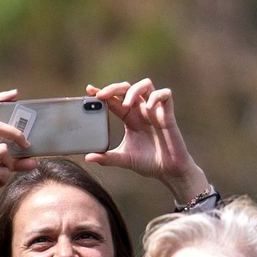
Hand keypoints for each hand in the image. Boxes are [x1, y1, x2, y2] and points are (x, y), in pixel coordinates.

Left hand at [83, 78, 209, 203]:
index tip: (89, 90)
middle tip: (102, 95)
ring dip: (134, 90)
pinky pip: (165, 94)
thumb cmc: (148, 163)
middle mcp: (141, 111)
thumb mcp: (124, 159)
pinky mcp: (168, 114)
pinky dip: (156, 96)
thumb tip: (88, 157)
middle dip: (114, 88)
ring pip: (146, 85)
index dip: (103, 92)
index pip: (114, 99)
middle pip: (127, 87)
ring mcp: (155, 111)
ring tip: (127, 105)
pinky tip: (149, 107)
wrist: (169, 172)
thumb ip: (107, 158)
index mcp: (130, 118)